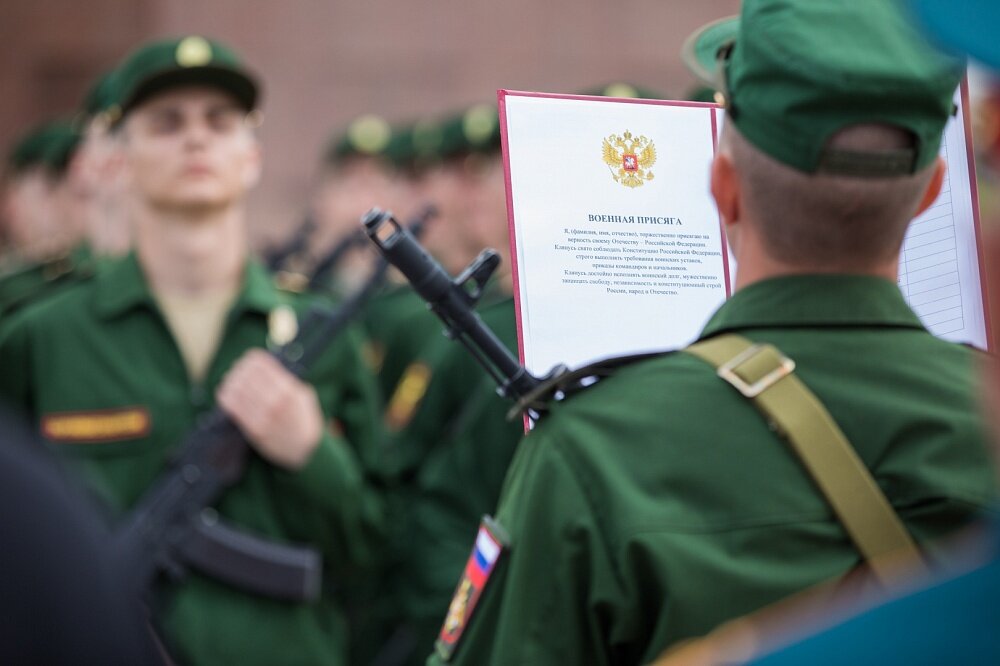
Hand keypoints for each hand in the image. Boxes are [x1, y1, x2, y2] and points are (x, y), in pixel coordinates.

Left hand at [216, 349, 323, 469]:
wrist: (305, 451)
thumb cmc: (303, 420)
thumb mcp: (303, 395)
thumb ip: (287, 380)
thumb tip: (265, 365)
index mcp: (289, 389)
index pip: (261, 364)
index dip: (251, 359)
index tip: (248, 360)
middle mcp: (276, 401)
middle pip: (246, 375)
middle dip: (239, 370)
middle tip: (237, 370)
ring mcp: (264, 416)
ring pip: (236, 389)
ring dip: (230, 382)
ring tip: (230, 381)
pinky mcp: (254, 429)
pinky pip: (232, 407)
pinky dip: (226, 397)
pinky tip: (226, 394)